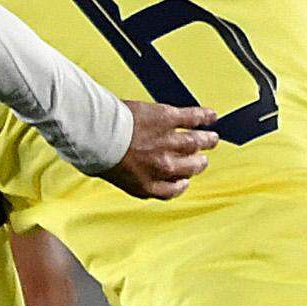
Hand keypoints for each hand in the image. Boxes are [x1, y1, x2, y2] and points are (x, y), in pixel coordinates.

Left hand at [101, 102, 217, 199]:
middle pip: (190, 168)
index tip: (184, 180)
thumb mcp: (111, 175)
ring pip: (196, 143)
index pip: (173, 190)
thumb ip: (129, 176)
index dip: (181, 184)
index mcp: (147, 185)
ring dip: (207, 140)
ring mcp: (168, 143)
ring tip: (212, 138)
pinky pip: (193, 119)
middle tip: (201, 159)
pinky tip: (211, 115)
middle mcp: (162, 168)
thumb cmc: (95, 152)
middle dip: (198, 164)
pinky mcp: (168, 119)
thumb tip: (131, 171)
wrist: (94, 133)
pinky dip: (204, 116)